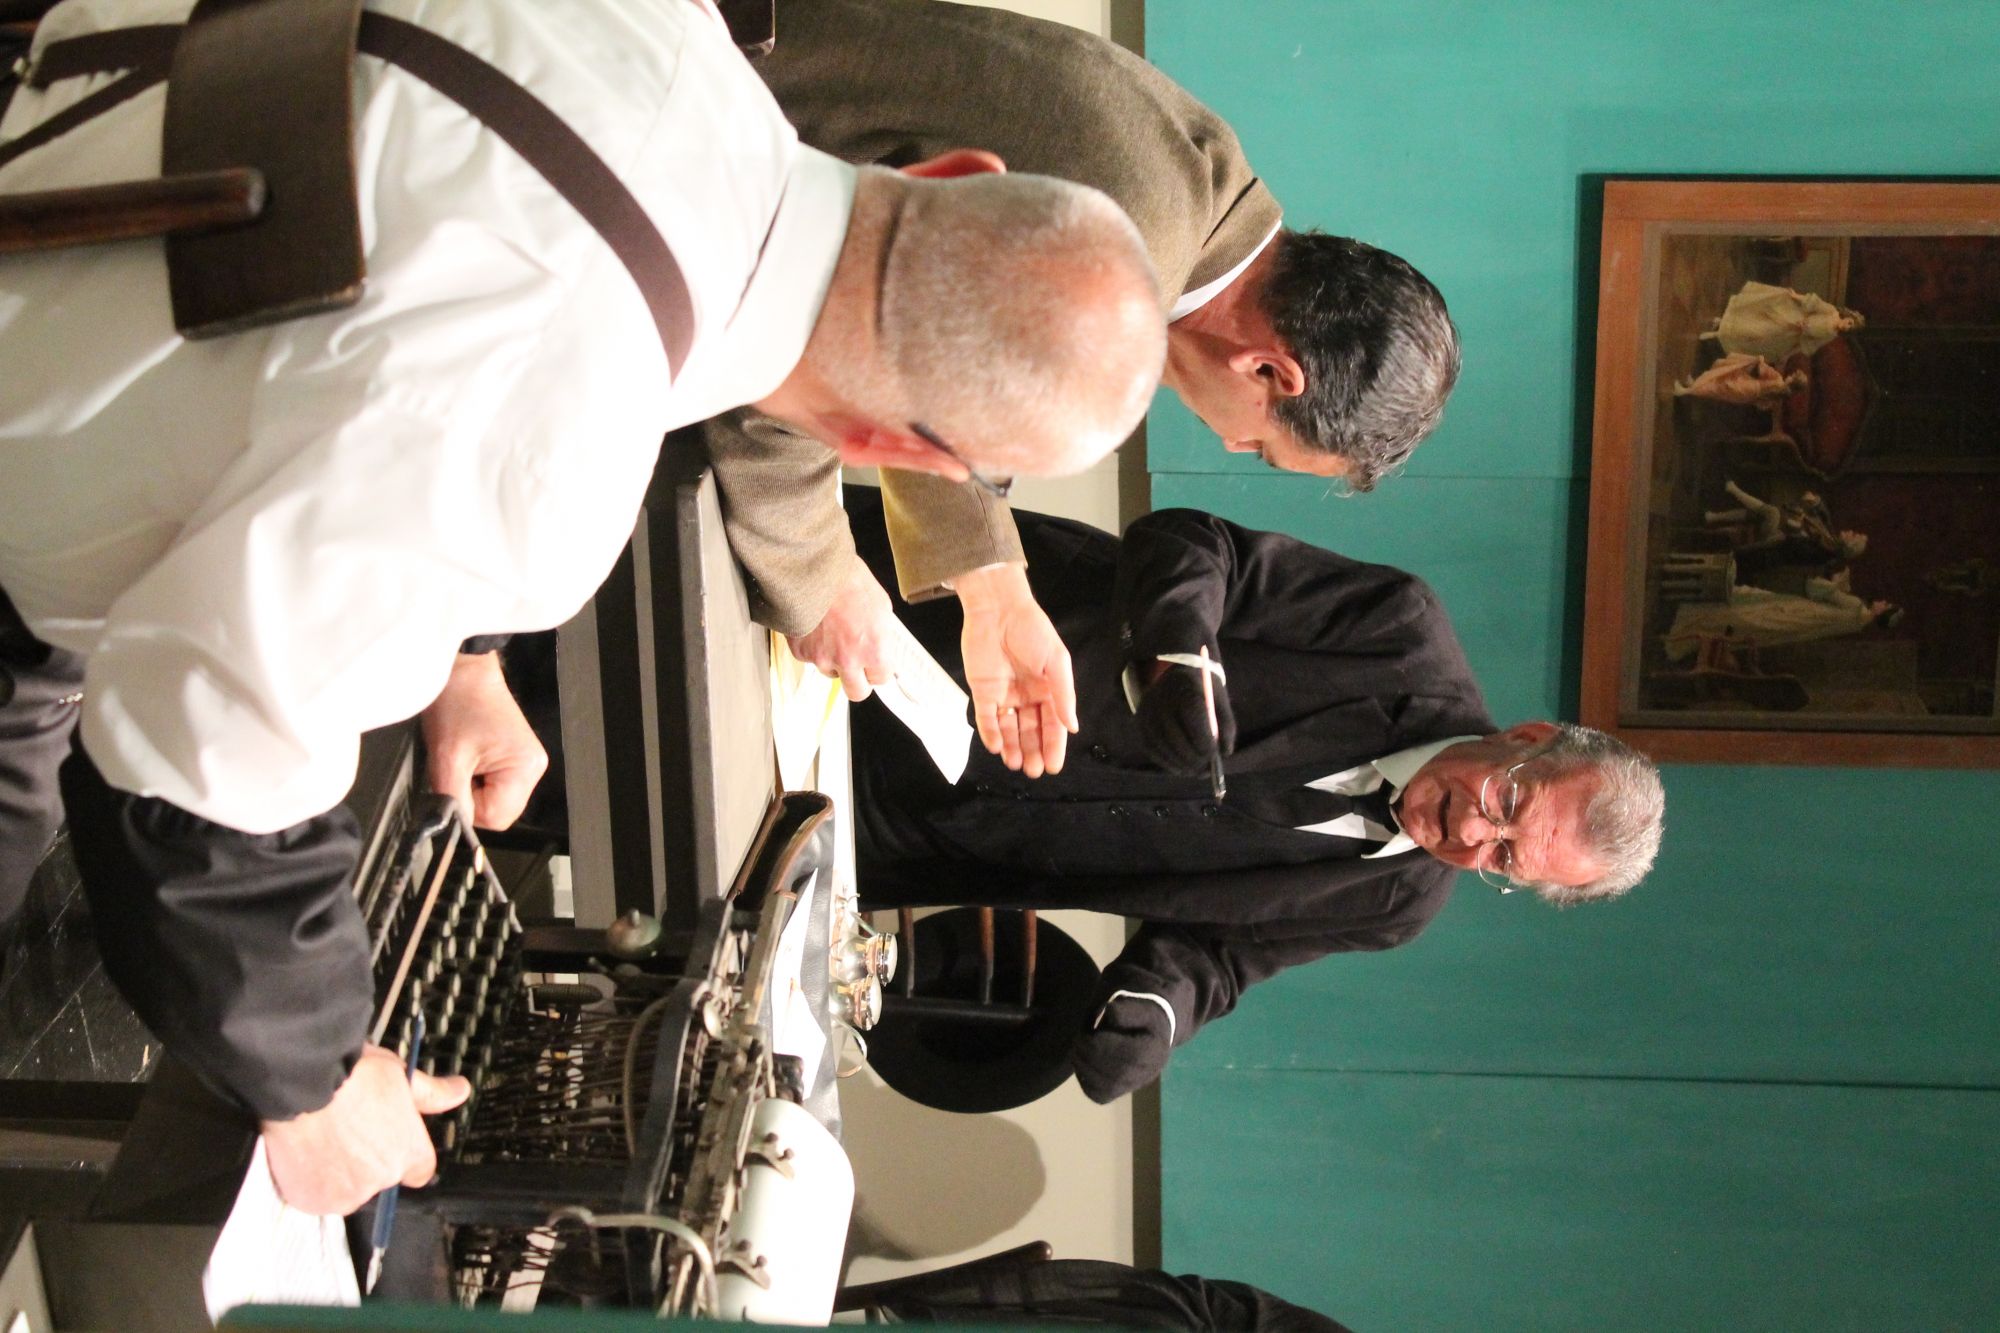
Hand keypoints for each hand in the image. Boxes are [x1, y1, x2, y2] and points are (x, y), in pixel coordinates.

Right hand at [261, 1044, 471, 1215]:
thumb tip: (461, 1090)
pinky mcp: (308, 1201)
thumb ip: (431, 1093)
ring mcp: (342, 1195)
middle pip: (377, 1179)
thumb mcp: (399, 1074)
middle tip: (346, 1128)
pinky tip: (303, 1152)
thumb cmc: (351, 1074)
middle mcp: (379, 1182)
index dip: (401, 1152)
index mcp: (408, 1154)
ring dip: (336, 1172)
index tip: (384, 1136)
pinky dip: (308, 1181)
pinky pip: (313, 1196)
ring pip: (344, 1189)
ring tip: (321, 1137)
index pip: (418, 1170)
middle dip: (365, 1160)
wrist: (300, 1083)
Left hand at [420, 651, 548, 829]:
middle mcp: (533, 769)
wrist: (463, 671)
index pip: (496, 817)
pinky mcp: (515, 757)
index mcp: (524, 769)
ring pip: (494, 799)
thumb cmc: (458, 704)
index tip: (451, 785)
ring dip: (471, 788)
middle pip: (498, 811)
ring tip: (462, 758)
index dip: (468, 809)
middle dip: (470, 797)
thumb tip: (451, 826)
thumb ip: (451, 799)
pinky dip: (476, 778)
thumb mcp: (448, 758)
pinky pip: (495, 785)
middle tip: (455, 768)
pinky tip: (469, 757)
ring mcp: (526, 763)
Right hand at [785, 555, 896, 701]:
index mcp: (873, 650)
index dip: (879, 669)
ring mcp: (821, 658)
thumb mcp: (881, 606)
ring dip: (834, 660)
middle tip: (857, 664)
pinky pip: (811, 658)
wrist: (814, 568)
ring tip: (833, 632)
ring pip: (831, 673)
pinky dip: (814, 646)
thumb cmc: (850, 580)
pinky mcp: (800, 651)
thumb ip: (882, 635)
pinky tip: (817, 626)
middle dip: (859, 680)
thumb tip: (884, 646)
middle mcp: (848, 660)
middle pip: (857, 692)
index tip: (877, 663)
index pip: (882, 678)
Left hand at [954, 564, 1076, 777]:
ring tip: (1017, 764)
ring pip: (1009, 728)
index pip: (1053, 724)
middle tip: (1034, 771)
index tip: (1054, 766)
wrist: (999, 609)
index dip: (1054, 746)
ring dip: (1013, 747)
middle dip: (1033, 751)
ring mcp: (1004, 694)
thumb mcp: (1057, 662)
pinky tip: (997, 748)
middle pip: (1031, 730)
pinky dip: (991, 734)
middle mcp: (1027, 695)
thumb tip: (1073, 726)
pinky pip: (987, 718)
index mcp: (1048, 689)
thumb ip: (1064, 695)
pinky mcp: (983, 690)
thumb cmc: (1033, 630)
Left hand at [1070, 994, 1172, 1103]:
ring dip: (1083, 1067)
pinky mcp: (1118, 1092)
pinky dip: (1084, 1078)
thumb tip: (1110, 1011)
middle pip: (1114, 1074)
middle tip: (1078, 1038)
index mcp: (1155, 1050)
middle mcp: (1147, 1073)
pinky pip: (1097, 1095)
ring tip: (1077, 1048)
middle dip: (1089, 1055)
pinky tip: (1082, 1061)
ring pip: (1104, 1088)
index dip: (1101, 1044)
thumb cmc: (1141, 1015)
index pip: (1127, 1055)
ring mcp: (1132, 1086)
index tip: (1088, 1029)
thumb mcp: (1140, 1005)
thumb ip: (1127, 1008)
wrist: (1149, 1032)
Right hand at [1134, 659, 1235, 773]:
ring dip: (1179, 764)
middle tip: (1204, 771)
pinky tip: (1179, 769)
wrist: (1176, 668)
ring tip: (1194, 772)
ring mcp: (1147, 711)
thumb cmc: (1203, 688)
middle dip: (1192, 760)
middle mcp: (1162, 701)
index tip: (1214, 757)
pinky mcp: (1139, 721)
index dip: (1205, 744)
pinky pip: (1150, 747)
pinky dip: (1165, 762)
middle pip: (1176, 738)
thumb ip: (1225, 727)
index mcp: (1186, 692)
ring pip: (1162, 746)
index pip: (1194, 723)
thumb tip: (1224, 754)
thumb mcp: (1219, 701)